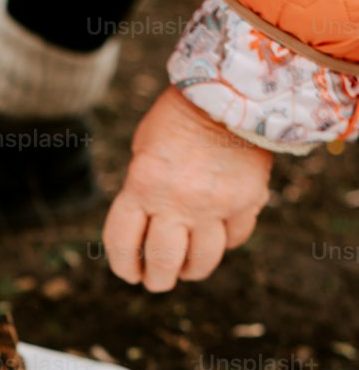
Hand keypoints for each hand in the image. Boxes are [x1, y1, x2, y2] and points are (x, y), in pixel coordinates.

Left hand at [104, 85, 271, 291]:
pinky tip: (218, 234)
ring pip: (201, 261)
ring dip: (191, 270)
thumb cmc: (178, 119)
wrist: (231, 88)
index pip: (122, 243)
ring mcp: (214, 204)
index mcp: (142, 185)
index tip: (130, 272)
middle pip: (162, 262)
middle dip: (157, 279)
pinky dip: (225, 242)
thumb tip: (144, 235)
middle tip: (158, 280)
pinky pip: (234, 239)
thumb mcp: (144, 152)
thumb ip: (141, 192)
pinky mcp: (246, 201)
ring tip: (187, 268)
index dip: (123, 265)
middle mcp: (176, 200)